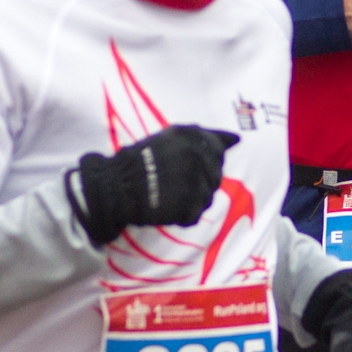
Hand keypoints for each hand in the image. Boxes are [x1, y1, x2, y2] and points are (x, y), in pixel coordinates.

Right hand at [71, 125, 238, 245]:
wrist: (115, 186)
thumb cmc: (140, 162)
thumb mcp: (171, 138)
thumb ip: (205, 137)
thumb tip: (237, 139)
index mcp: (192, 136)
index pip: (217, 150)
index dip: (204, 161)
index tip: (186, 167)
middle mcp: (196, 155)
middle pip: (215, 176)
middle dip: (198, 182)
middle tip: (172, 183)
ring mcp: (194, 181)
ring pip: (207, 197)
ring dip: (191, 200)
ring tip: (167, 194)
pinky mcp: (188, 205)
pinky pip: (195, 215)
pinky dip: (182, 216)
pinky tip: (165, 207)